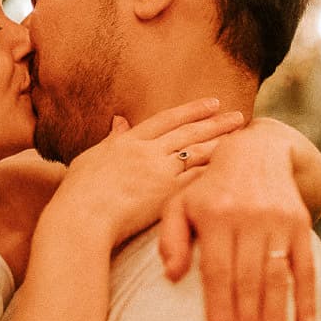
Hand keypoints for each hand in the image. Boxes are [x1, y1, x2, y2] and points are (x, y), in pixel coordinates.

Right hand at [50, 98, 246, 246]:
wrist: (82, 216)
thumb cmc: (78, 192)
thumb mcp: (91, 158)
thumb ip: (110, 139)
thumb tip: (119, 121)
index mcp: (129, 141)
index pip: (166, 120)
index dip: (191, 110)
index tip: (211, 103)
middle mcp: (148, 152)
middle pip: (188, 133)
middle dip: (215, 122)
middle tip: (237, 115)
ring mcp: (159, 172)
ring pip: (198, 152)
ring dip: (222, 142)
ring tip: (242, 136)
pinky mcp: (167, 195)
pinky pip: (197, 178)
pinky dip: (216, 170)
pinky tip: (234, 166)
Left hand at [157, 126, 316, 320]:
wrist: (256, 151)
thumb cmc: (207, 188)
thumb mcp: (179, 203)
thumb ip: (170, 238)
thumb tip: (171, 276)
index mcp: (215, 216)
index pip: (218, 270)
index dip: (221, 305)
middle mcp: (248, 218)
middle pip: (249, 278)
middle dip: (249, 320)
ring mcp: (278, 221)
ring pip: (277, 276)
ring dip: (276, 316)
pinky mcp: (300, 224)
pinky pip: (305, 265)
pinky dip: (307, 297)